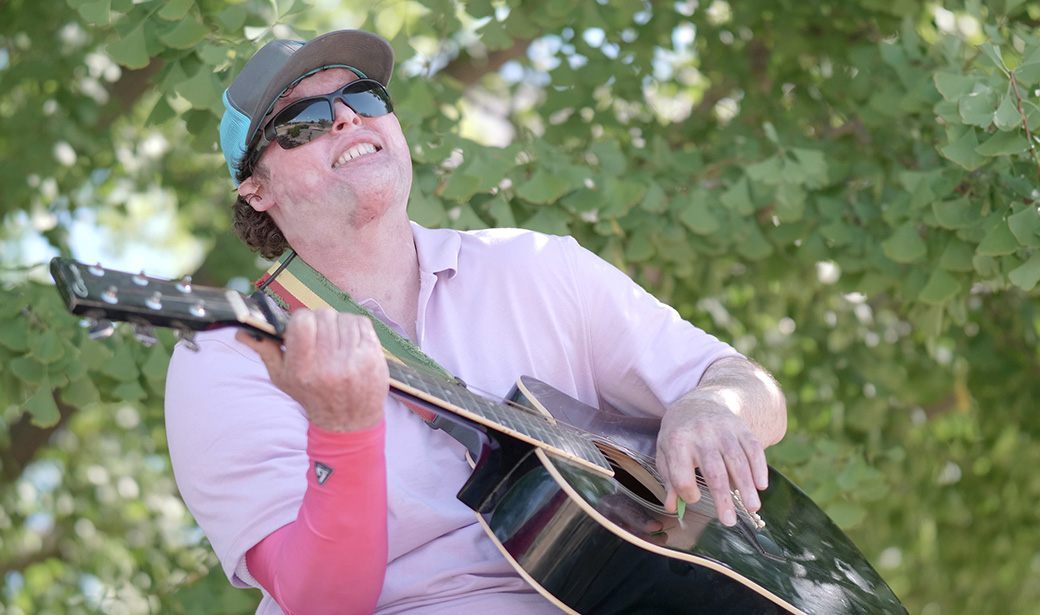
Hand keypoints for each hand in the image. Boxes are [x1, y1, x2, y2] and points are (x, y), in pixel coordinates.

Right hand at [236, 308, 388, 431]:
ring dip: (338, 324)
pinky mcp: (372, 358)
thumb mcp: (283, 378)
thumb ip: (266, 351)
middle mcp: (328, 365)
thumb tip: (243, 333)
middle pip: (324, 315)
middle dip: (320, 321)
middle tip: (320, 335)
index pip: (302, 321)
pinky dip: (355, 327)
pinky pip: (362, 323)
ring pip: (344, 317)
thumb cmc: (311, 396)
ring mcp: (353, 361)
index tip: (302, 328)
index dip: (301, 319)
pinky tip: (350, 342)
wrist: (348, 421)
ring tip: (335, 341)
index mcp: (303, 368)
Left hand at [656, 395, 768, 526]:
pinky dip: (759, 467)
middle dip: (722, 498)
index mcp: (677, 441)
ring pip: (737, 461)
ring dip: (746, 486)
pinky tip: (762, 485)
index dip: (688, 493)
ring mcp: (723, 429)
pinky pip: (753, 448)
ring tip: (752, 508)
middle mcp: (700, 434)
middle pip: (713, 471)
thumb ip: (669, 480)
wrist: (698, 402)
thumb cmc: (679, 435)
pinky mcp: (740, 427)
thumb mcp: (666, 453)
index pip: (681, 476)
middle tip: (729, 521)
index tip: (693, 498)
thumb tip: (672, 507)